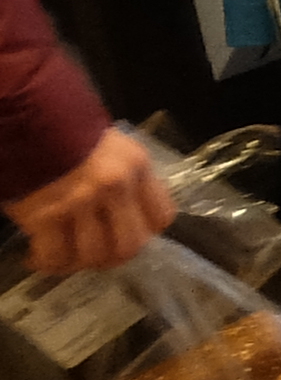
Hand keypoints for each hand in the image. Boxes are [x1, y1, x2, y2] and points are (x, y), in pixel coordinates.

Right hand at [9, 126, 172, 276]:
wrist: (20, 116)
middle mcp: (114, 186)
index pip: (161, 217)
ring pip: (93, 256)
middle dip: (111, 257)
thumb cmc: (63, 130)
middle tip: (93, 254)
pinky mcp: (44, 216)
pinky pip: (54, 256)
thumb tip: (124, 216)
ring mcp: (79, 202)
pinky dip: (47, 263)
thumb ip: (125, 178)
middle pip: (129, 245)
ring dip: (77, 262)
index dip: (143, 232)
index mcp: (136, 165)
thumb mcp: (110, 146)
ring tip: (64, 255)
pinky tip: (38, 256)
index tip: (124, 233)